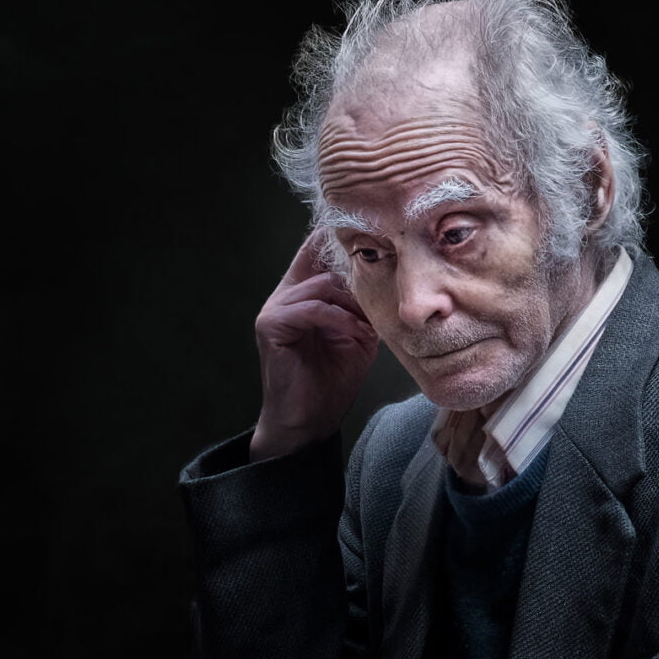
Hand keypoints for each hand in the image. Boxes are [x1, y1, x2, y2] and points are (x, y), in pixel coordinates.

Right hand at [250, 228, 377, 460]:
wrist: (310, 420)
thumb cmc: (332, 381)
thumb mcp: (358, 337)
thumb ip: (363, 308)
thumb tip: (387, 282)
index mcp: (304, 294)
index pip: (317, 251)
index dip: (341, 241)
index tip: (374, 237)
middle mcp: (286, 296)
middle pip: (325, 265)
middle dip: (359, 283)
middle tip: (382, 303)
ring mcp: (275, 309)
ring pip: (321, 286)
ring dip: (353, 305)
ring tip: (369, 328)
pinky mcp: (271, 326)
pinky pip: (312, 309)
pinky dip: (339, 320)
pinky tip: (355, 335)